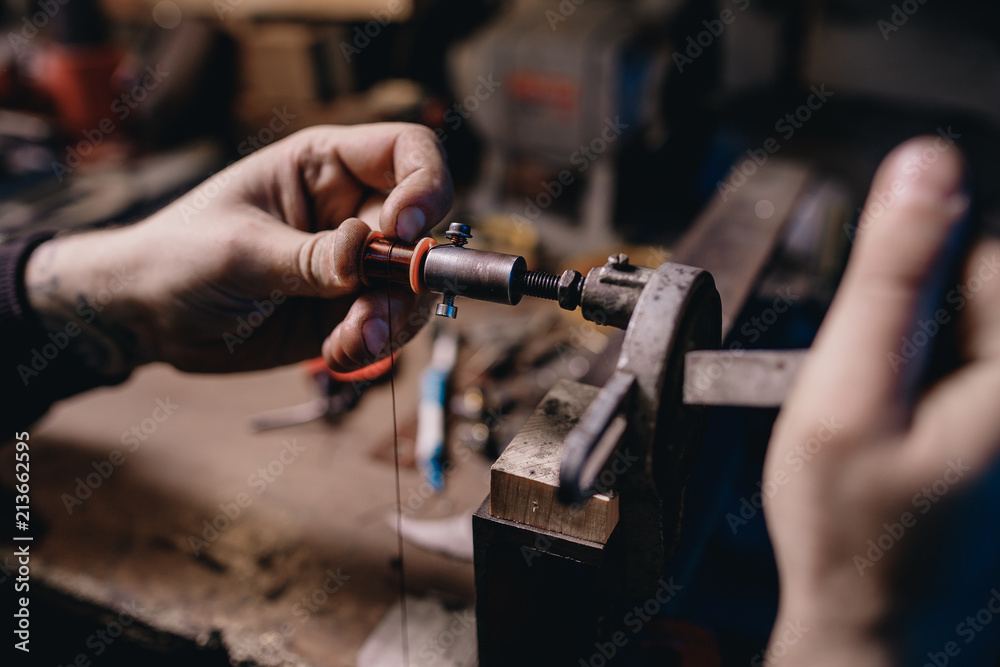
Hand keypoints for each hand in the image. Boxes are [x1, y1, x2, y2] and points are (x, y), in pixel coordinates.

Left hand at [24, 123, 452, 374]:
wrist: (149, 317)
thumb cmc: (178, 255)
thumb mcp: (238, 251)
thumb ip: (308, 257)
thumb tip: (368, 256)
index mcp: (326, 166)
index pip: (409, 153)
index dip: (425, 184)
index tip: (406, 229)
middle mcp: (354, 210)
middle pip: (424, 230)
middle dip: (408, 276)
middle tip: (370, 311)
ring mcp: (356, 266)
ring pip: (414, 288)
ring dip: (393, 320)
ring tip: (348, 343)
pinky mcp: (349, 312)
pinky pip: (389, 327)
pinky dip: (373, 346)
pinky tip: (338, 355)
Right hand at [762, 137, 999, 663]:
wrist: (870, 615)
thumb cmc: (850, 524)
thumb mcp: (848, 388)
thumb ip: (891, 275)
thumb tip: (926, 165)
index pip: (982, 255)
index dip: (907, 286)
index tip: (872, 343)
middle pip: (979, 295)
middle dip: (912, 327)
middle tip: (870, 398)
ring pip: (968, 337)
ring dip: (915, 362)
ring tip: (882, 427)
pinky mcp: (993, 434)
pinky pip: (964, 378)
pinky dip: (925, 393)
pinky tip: (900, 442)